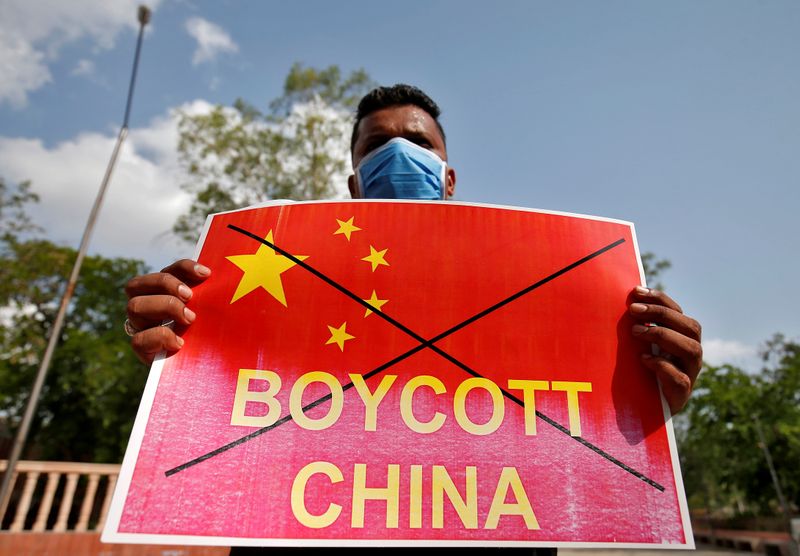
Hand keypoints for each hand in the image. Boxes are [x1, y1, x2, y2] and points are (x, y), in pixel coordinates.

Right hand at [125, 259, 210, 363]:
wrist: (202, 368)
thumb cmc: (211, 335)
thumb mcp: (213, 313)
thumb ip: (215, 297)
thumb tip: (236, 278)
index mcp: (164, 292)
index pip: (167, 271)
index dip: (183, 268)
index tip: (206, 274)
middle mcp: (147, 306)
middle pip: (137, 283)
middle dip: (166, 284)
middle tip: (190, 297)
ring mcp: (141, 327)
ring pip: (134, 306)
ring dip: (164, 307)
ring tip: (189, 318)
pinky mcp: (142, 349)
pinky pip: (138, 340)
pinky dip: (160, 337)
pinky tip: (180, 342)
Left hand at [628, 286, 701, 413]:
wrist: (647, 412)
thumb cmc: (640, 373)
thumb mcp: (640, 347)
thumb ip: (638, 328)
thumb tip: (622, 302)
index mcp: (682, 338)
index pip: (678, 313)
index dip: (660, 299)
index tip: (636, 291)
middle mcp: (690, 354)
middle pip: (691, 327)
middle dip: (661, 314)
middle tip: (633, 310)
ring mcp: (690, 374)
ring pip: (692, 349)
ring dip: (663, 335)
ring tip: (636, 332)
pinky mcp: (682, 394)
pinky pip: (680, 378)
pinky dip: (662, 366)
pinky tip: (643, 359)